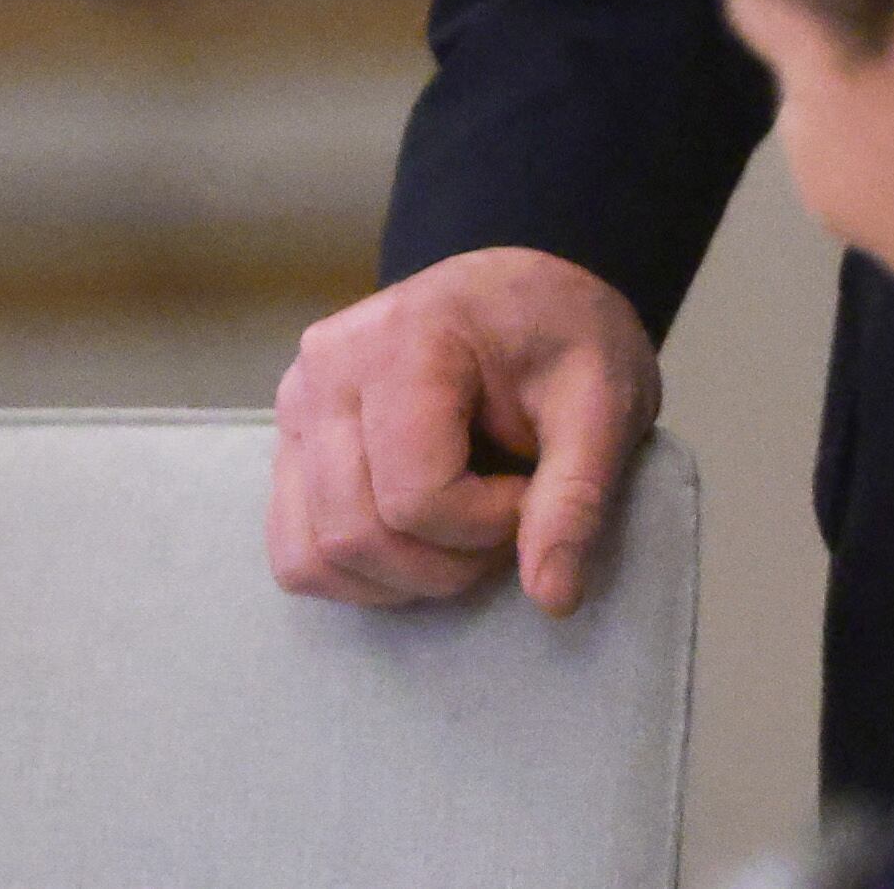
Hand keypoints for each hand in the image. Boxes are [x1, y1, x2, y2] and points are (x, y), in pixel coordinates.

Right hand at [268, 248, 661, 616]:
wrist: (525, 295)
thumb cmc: (568, 334)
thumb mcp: (606, 400)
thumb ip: (577, 495)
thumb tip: (553, 599)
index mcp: (403, 340)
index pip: (416, 497)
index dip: (487, 526)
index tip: (534, 493)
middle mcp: (325, 371)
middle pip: (356, 533)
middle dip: (445, 562)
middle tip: (509, 522)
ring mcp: (293, 408)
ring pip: (313, 557)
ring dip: (399, 577)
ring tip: (467, 530)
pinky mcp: (287, 445)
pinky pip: (295, 550)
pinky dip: (358, 573)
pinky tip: (421, 538)